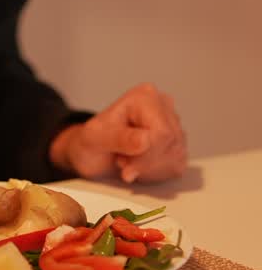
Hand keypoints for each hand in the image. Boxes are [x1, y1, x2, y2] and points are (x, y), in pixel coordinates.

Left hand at [49, 83, 187, 183]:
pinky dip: (157, 173)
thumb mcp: (96, 138)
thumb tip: (145, 140)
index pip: (162, 132)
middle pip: (172, 144)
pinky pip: (178, 164)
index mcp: (145, 97)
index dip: (147, 156)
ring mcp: (172, 123)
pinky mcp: (177, 141)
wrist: (92, 151)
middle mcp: (163, 105)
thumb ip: (120, 138)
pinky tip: (139, 166)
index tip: (125, 166)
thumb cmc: (92, 140)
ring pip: (177, 155)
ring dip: (149, 168)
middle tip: (122, 162)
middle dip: (146, 162)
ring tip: (128, 160)